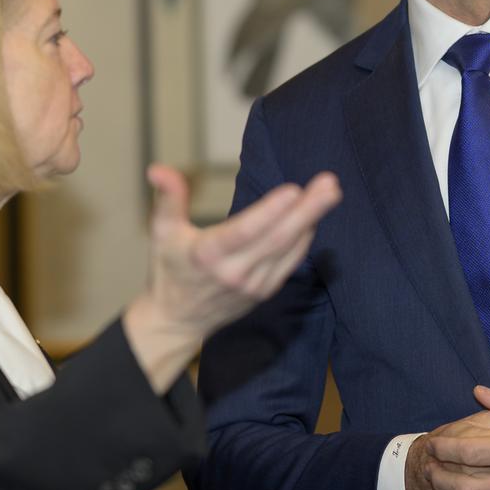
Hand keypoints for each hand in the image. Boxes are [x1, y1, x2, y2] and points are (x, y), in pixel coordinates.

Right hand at [124, 165, 340, 391]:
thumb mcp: (161, 232)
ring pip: (289, 250)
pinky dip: (305, 238)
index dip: (270, 211)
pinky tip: (314, 216)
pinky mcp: (265, 291)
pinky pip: (290, 262)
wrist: (177, 321)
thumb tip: (158, 168)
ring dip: (312, 220)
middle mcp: (234, 272)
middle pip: (278, 238)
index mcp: (207, 254)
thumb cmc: (169, 269)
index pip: (244, 231)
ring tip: (331, 191)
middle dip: (307, 210)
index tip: (293, 189)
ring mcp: (253, 285)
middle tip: (330, 184)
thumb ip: (167, 199)